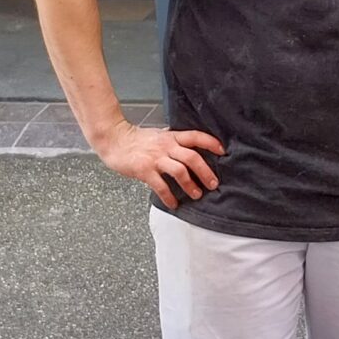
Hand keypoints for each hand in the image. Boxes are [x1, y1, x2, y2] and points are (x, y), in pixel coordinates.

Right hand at [94, 121, 224, 208]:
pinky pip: (161, 186)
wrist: (115, 140)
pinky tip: (174, 204)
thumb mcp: (159, 135)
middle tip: (213, 184)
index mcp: (171, 137)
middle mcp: (166, 146)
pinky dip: (169, 197)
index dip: (211, 143)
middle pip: (192, 157)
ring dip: (191, 185)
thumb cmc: (137, 139)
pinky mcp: (145, 170)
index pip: (195, 137)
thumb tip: (191, 148)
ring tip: (197, 195)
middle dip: (205, 172)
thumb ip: (174, 141)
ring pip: (180, 171)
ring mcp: (155, 158)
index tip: (223, 152)